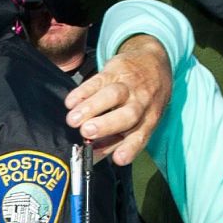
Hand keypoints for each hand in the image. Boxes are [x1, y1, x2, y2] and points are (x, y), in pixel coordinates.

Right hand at [67, 33, 171, 165]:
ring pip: (112, 95)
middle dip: (106, 125)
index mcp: (148, 121)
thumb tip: (93, 156)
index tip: (118, 159)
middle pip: (127, 115)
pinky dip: (82, 92)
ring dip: (91, 107)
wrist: (152, 62)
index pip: (141, 136)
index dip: (130, 148)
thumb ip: (117, 140)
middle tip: (86, 132)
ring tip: (73, 120)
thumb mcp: (140, 120)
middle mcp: (141, 104)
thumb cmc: (143, 100)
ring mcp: (127, 87)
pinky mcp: (114, 72)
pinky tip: (70, 102)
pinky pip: (97, 81)